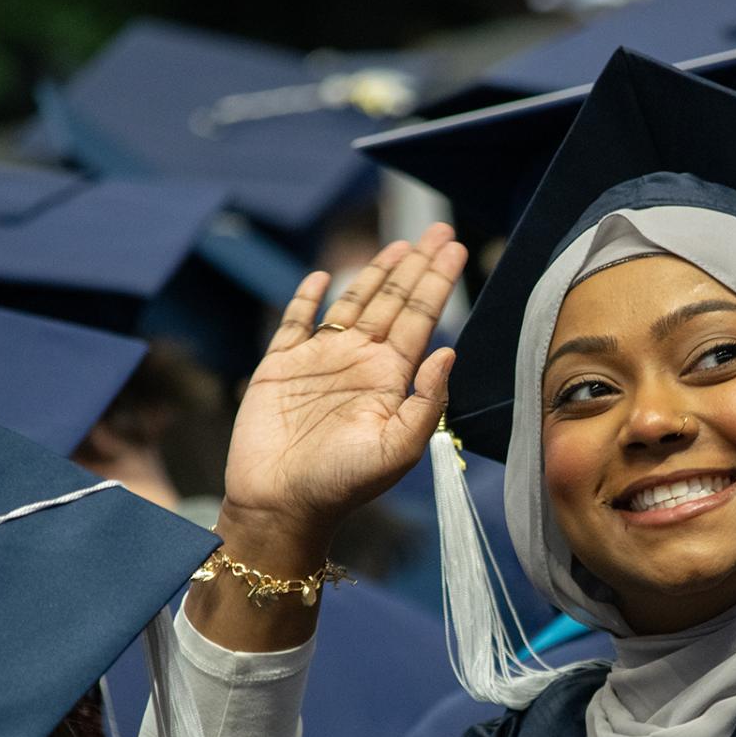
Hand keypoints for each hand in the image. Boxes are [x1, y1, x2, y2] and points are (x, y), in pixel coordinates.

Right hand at [220, 225, 466, 542]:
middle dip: (416, 266)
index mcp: (390, 379)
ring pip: (353, 304)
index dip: (436, 282)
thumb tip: (448, 351)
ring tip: (399, 245)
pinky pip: (296, 322)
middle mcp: (360, 363)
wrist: (282, 505)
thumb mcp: (398, 449)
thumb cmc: (343, 486)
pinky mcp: (280, 366)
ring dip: (375, 273)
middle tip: (439, 230)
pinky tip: (326, 276)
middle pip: (393, 302)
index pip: (420, 318)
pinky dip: (308, 297)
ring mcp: (320, 361)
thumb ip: (426, 402)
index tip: (455, 247)